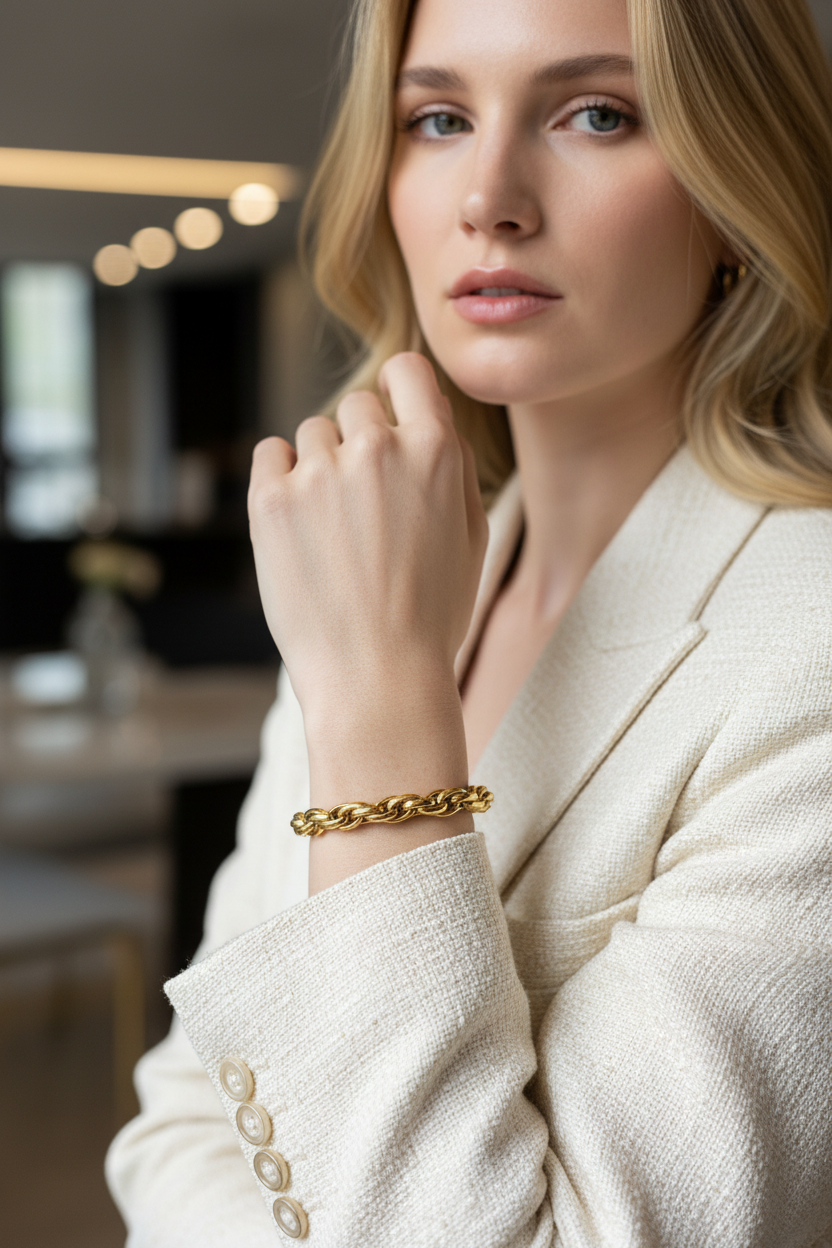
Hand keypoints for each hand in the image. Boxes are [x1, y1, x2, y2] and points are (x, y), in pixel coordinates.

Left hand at [248, 352, 487, 745]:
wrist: (378, 679)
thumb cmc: (431, 617)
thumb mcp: (472, 536)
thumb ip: (450, 467)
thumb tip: (428, 417)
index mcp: (436, 452)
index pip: (408, 373)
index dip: (397, 391)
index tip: (389, 414)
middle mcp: (378, 449)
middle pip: (357, 406)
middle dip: (359, 443)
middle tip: (363, 506)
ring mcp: (320, 473)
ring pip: (313, 434)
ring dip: (321, 467)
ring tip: (333, 532)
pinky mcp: (271, 500)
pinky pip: (270, 454)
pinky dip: (280, 478)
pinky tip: (299, 525)